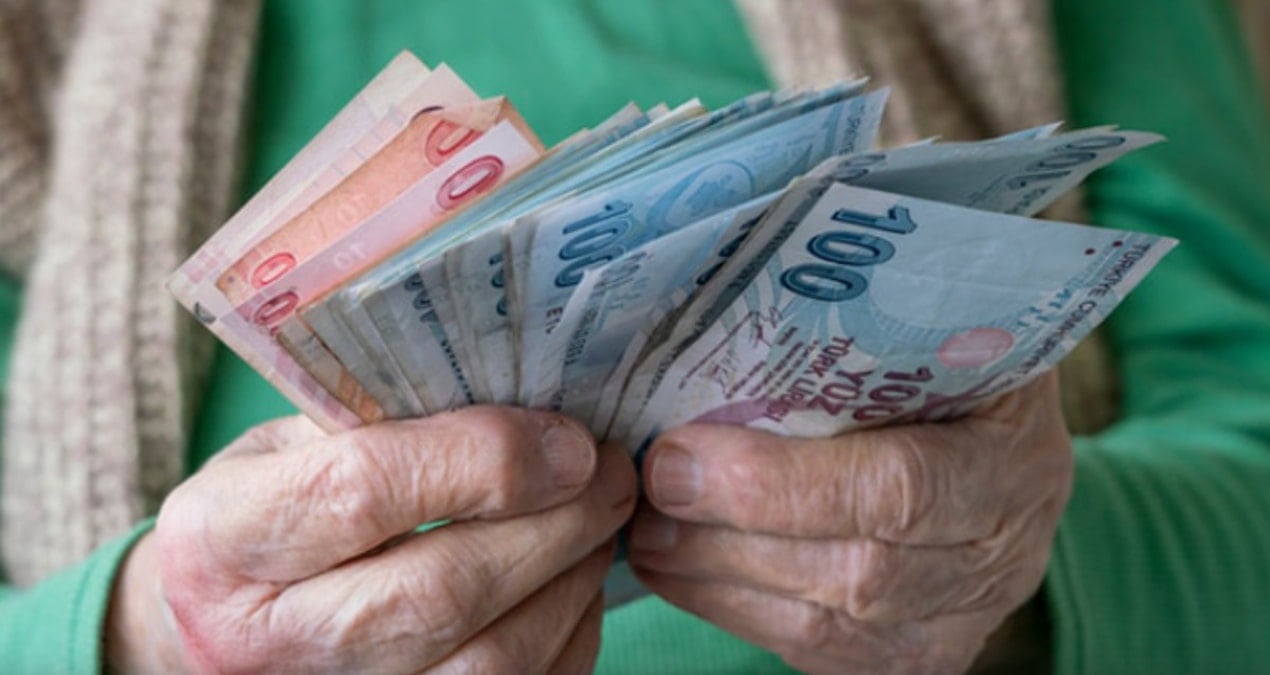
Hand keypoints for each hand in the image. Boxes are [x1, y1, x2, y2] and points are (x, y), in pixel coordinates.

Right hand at [106, 407, 636, 673]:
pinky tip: (574, 584)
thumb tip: (523, 401)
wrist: (211, 626)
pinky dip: (566, 638)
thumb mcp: (281, 447)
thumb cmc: (262, 515)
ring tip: (599, 520)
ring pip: (487, 664)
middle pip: (440, 590)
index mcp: (220, 538)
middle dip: (553, 525)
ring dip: (570, 583)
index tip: (563, 439)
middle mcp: (264, 638)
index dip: (482, 461)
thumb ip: (373, 420)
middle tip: (609, 473)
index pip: (362, 492)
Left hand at [628, 372, 1071, 673]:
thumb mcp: (934, 328)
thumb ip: (852, 335)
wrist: (1011, 445)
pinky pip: (817, 654)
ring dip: (716, 583)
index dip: (777, 485)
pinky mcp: (919, 657)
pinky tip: (684, 572)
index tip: (678, 456)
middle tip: (648, 496)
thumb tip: (715, 319)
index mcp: (1011, 455)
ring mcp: (965, 619)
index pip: (899, 490)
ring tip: (648, 535)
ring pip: (825, 628)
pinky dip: (735, 613)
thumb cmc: (958, 365)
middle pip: (854, 574)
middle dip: (728, 541)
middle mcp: (1002, 552)